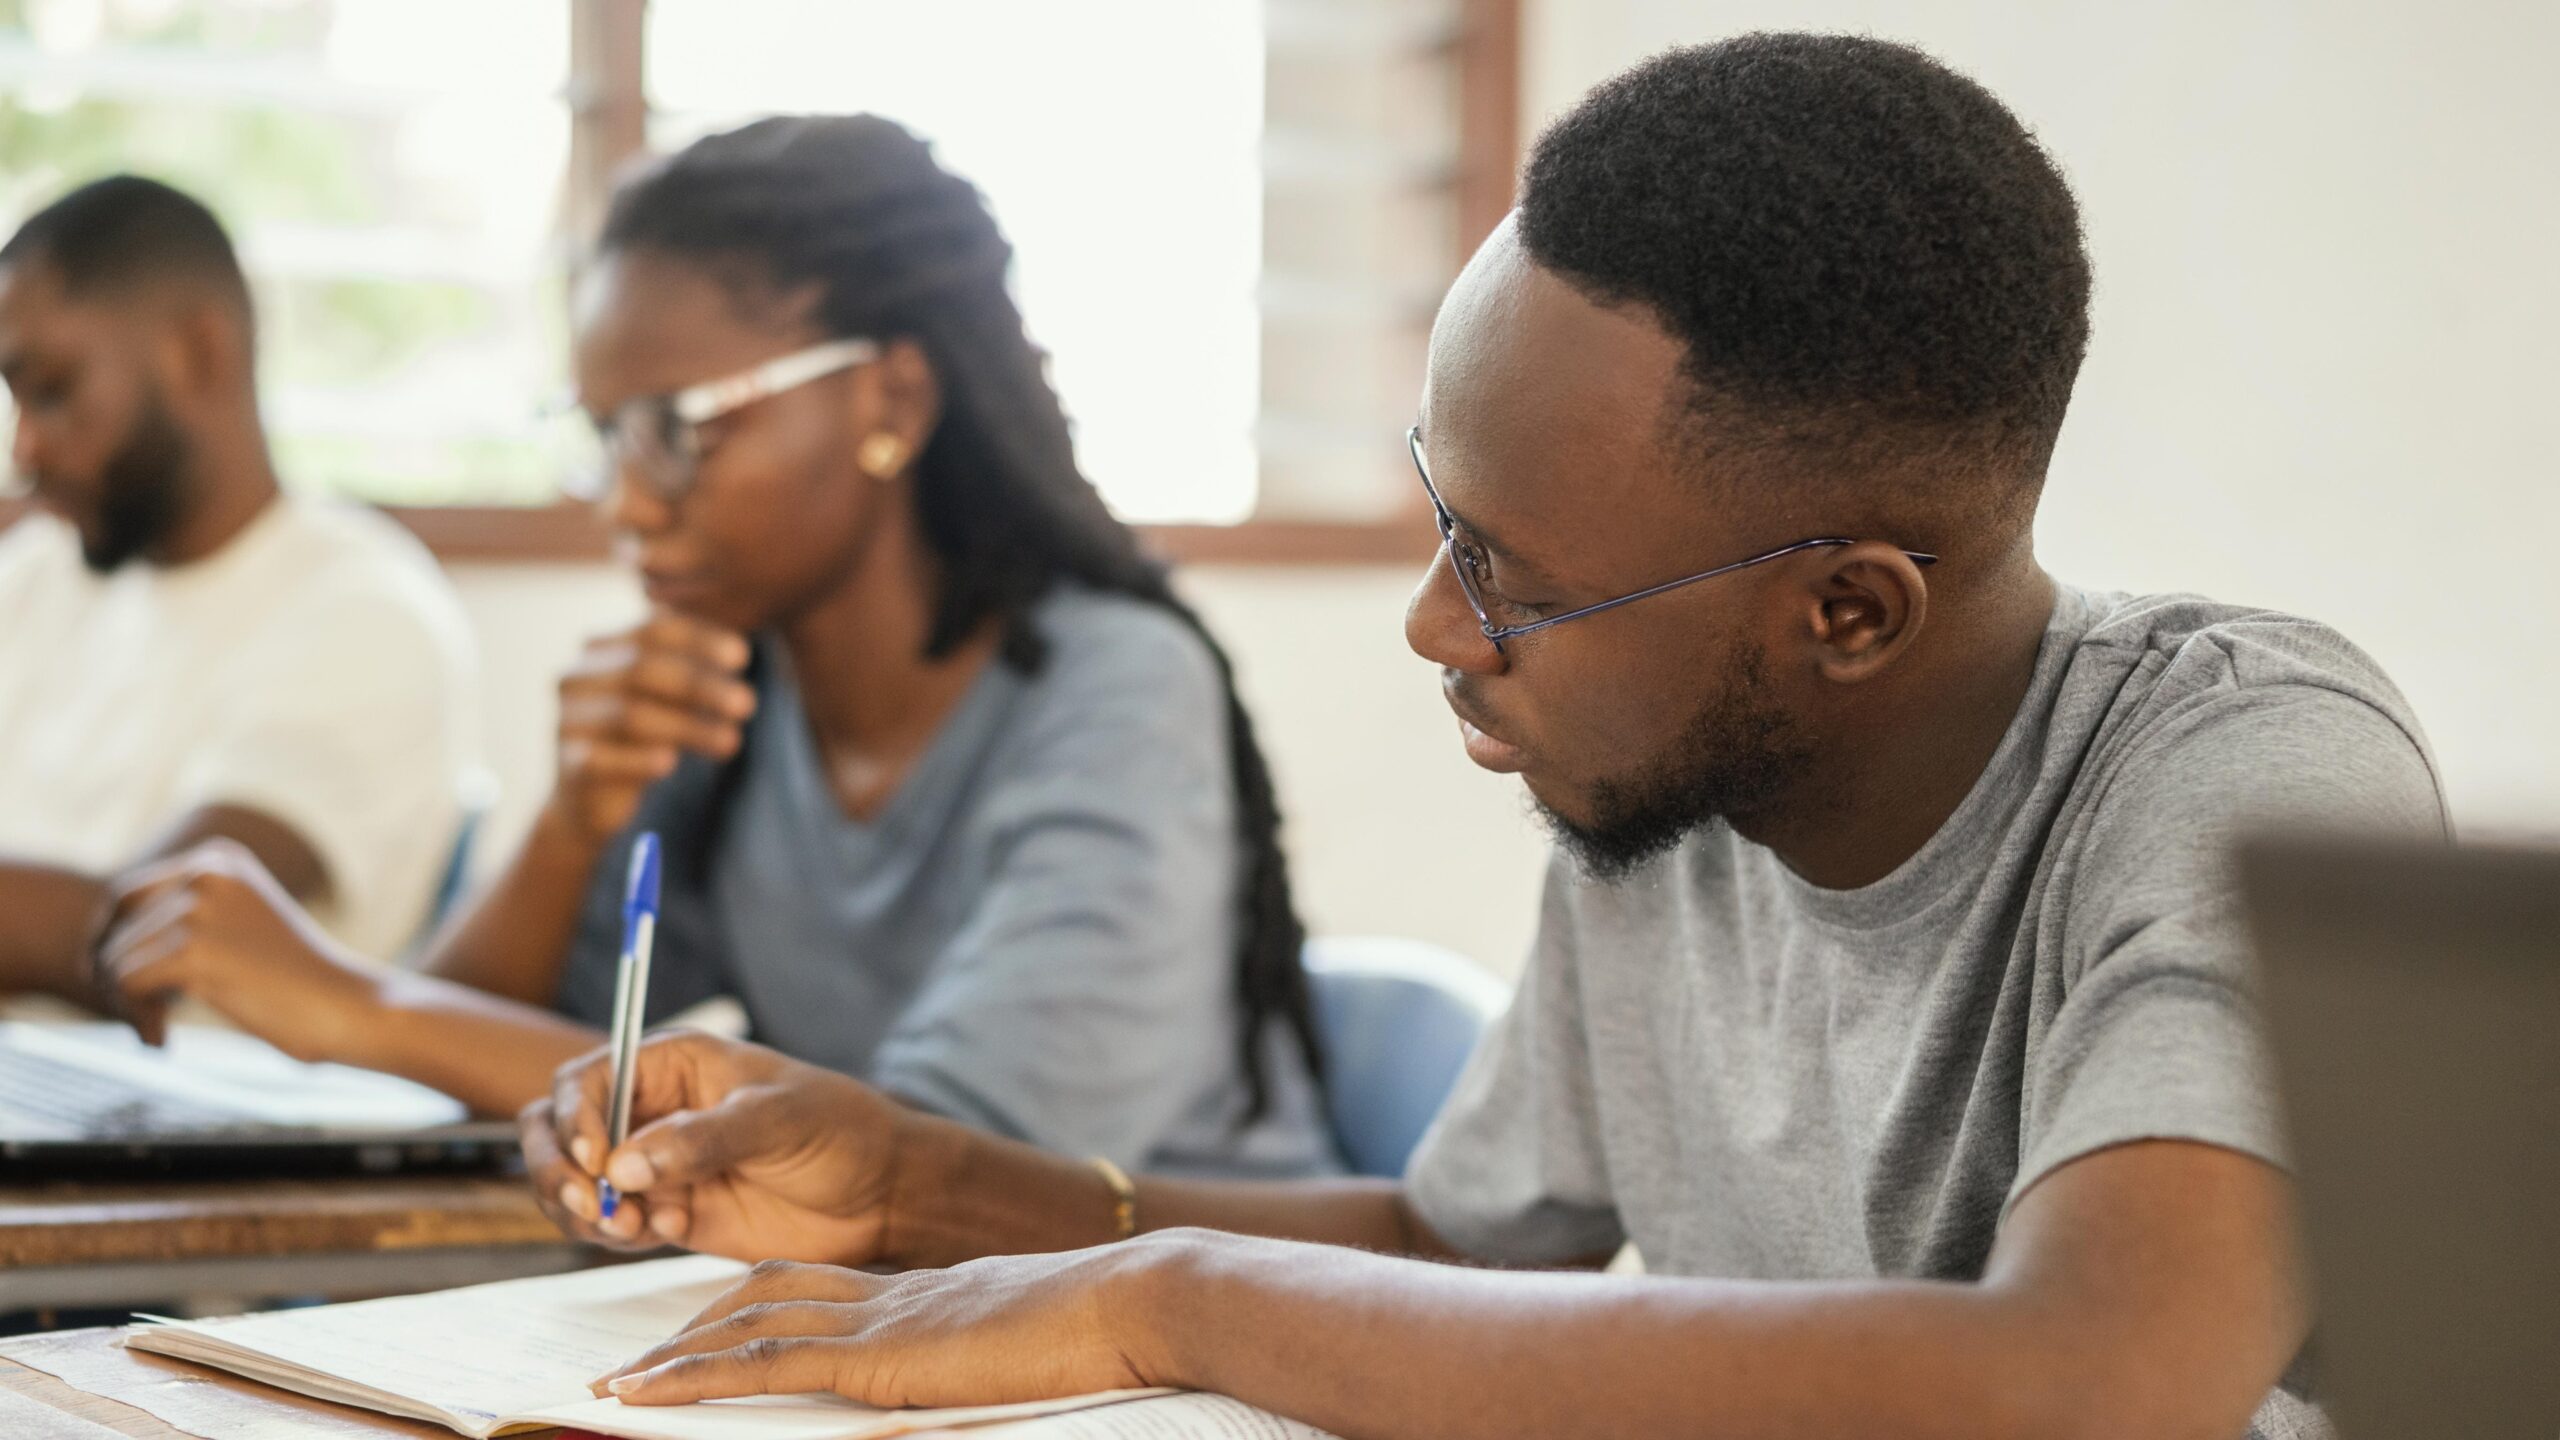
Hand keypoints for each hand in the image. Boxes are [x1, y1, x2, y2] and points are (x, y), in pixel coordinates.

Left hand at [94, 840, 379, 1057]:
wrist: (348, 1006)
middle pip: (114, 926)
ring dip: (129, 1003)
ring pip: (115, 960)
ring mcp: (199, 911)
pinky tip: (164, 1040)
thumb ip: (183, 919)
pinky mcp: (194, 953)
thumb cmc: (297, 980)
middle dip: (114, 972)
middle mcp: (205, 873)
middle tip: (142, 1012)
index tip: (134, 987)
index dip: (118, 943)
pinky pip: (127, 988)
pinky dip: (137, 1020)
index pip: (127, 896)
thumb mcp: (239, 925)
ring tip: (162, 1030)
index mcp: (218, 858)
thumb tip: (93, 955)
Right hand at [520, 1031, 900, 1264]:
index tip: (595, 1161)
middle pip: (558, 1131)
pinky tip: (671, 1230)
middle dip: (559, 1170)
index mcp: (672, 1063)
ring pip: (575, 1185)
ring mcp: (654, 1164)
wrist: (879, 1193)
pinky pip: (611, 1225)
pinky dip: (619, 1236)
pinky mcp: (666, 1212)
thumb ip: (701, 1139)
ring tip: (639, 1225)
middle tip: (595, 1204)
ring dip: (587, 1210)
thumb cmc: (839, 1130)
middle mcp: (651, 1110)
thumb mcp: (777, 1119)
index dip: (575, 1119)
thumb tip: (625, 1164)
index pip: (586, 1081)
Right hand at [548, 611, 754, 847]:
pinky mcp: (569, 764)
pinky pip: (602, 759)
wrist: (589, 796)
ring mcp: (567, 720)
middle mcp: (577, 678)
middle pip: (642, 670)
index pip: (652, 631)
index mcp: (602, 649)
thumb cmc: (640, 736)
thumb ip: (693, 670)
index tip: (741, 656)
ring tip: (732, 741)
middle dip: (701, 686)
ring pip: (630, 716)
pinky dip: (637, 760)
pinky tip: (669, 765)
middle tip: (747, 703)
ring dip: (688, 728)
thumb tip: (739, 654)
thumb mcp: (667, 697)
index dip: (699, 640)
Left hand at [592, 1245, 1186, 1409]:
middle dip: (696, 1326)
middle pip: (766, 1295)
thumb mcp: (1026, 1342)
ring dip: (675, 1356)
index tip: (709, 1329)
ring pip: (749, 1326)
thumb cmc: (1104, 1331)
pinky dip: (696, 1379)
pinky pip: (764, 1366)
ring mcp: (880, 1320)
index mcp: (924, 1294)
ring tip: (619, 1385)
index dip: (752, 1306)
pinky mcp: (878, 1356)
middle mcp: (889, 1296)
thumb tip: (978, 1371)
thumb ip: (983, 1353)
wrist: (1128, 1302)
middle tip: (640, 1358)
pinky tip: (649, 1396)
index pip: (815, 1288)